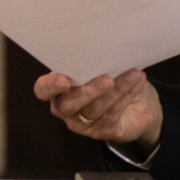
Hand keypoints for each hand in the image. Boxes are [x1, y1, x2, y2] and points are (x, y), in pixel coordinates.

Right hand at [34, 69, 162, 148]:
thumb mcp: (95, 69)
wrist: (133, 105)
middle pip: (68, 105)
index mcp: (56, 89)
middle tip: (107, 79)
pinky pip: (114, 114)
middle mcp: (64, 108)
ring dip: (116, 90)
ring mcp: (83, 123)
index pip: (43, 90)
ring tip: (133, 74)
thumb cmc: (106, 80)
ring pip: (96, 109)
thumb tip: (100, 47)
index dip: (50, 86)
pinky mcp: (104, 131)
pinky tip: (137, 82)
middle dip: (88, 92)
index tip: (63, 79)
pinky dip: (127, 95)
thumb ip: (89, 63)